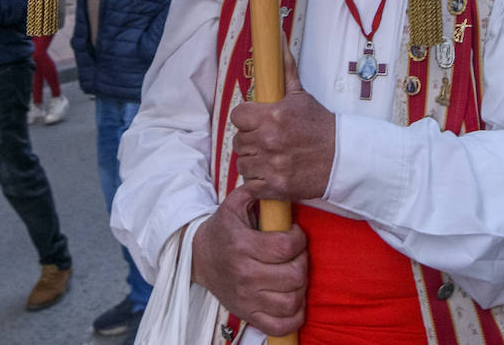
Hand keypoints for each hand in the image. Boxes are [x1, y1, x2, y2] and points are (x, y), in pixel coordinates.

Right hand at [192, 186, 307, 335]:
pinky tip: (294, 300)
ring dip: (301, 288)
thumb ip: (256, 189)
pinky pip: (280, 327)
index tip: (296, 234)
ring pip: (291, 302)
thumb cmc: (224, 229)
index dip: (300, 238)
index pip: (286, 247)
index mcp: (243, 245)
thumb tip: (276, 178)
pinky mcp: (248, 315)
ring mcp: (247, 299)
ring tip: (295, 274)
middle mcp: (245, 275)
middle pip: (294, 276)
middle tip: (297, 254)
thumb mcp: (234, 203)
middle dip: (303, 261)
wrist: (200, 258)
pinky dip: (295, 317)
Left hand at [231, 43, 334, 202]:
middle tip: (265, 138)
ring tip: (269, 156)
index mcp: (273, 116)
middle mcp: (269, 140)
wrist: (342, 158)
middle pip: (238, 140)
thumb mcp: (301, 95)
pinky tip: (270, 172)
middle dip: (250, 139)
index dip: (245, 118)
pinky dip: (257, 180)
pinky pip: (250, 184)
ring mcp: (271, 166)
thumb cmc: (320, 125)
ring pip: (242, 163)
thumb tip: (278, 38)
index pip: (238, 116)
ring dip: (252, 160)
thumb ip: (285, 68)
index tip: (255, 120)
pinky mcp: (275, 187)